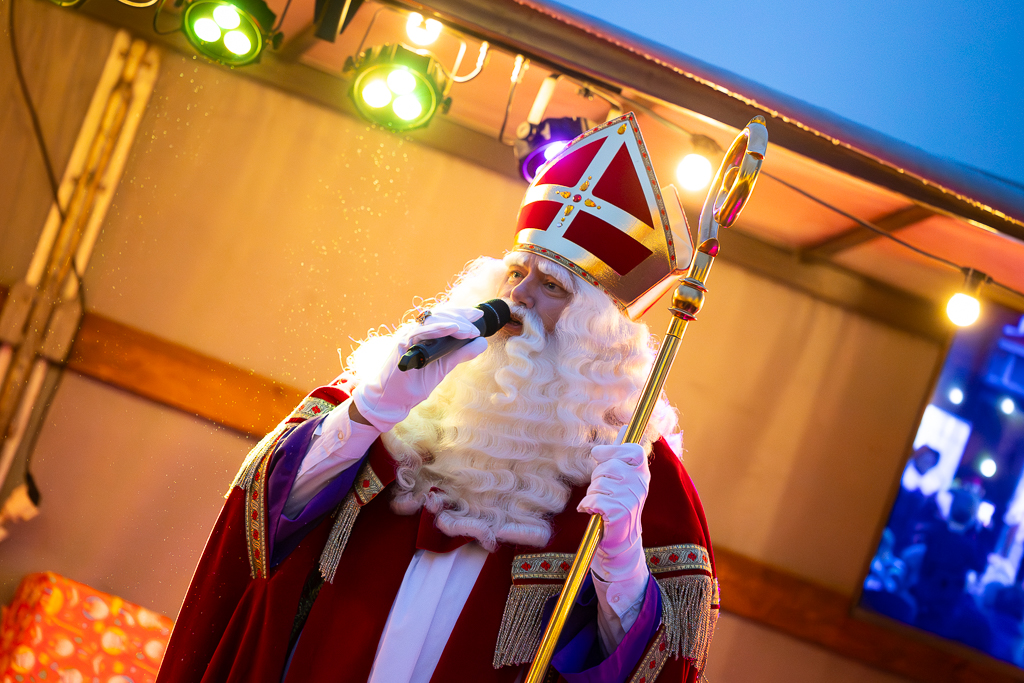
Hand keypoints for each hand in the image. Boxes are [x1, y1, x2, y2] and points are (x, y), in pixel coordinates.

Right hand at [351, 307, 486, 432]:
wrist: (394, 399)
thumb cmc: (416, 382)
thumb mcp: (445, 366)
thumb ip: (461, 353)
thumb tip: (483, 342)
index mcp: (426, 333)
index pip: (444, 316)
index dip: (461, 313)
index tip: (478, 314)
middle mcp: (417, 331)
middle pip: (440, 314)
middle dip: (461, 316)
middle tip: (476, 325)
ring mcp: (408, 336)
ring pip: (432, 320)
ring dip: (453, 323)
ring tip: (469, 331)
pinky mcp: (402, 344)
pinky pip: (420, 332)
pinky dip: (437, 329)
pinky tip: (452, 328)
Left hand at [577, 432, 649, 588]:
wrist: (620, 542)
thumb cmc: (617, 505)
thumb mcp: (622, 478)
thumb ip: (621, 453)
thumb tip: (624, 427)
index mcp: (642, 473)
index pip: (632, 450)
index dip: (613, 451)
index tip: (601, 457)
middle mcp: (640, 484)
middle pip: (607, 466)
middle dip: (597, 479)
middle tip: (603, 492)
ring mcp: (631, 499)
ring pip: (598, 484)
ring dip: (592, 494)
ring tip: (601, 505)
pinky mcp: (620, 513)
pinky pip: (593, 500)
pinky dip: (587, 506)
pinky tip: (594, 513)